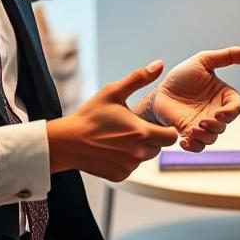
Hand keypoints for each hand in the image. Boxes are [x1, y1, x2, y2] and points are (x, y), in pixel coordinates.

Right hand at [46, 60, 177, 180]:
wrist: (67, 142)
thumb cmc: (90, 115)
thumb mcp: (113, 92)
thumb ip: (139, 78)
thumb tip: (160, 64)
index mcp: (142, 132)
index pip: (172, 137)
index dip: (167, 130)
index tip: (156, 124)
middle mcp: (138, 153)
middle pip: (159, 147)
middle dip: (152, 138)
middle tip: (131, 128)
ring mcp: (129, 166)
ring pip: (145, 157)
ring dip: (138, 149)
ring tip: (119, 137)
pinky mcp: (120, 176)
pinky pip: (131, 167)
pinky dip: (126, 159)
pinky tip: (111, 149)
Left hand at [137, 46, 239, 151]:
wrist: (159, 90)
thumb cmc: (182, 75)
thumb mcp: (204, 60)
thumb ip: (230, 55)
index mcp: (223, 96)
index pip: (237, 107)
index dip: (231, 112)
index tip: (220, 112)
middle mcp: (216, 112)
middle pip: (225, 125)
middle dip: (215, 126)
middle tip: (202, 122)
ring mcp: (203, 124)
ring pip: (212, 138)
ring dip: (204, 137)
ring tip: (191, 131)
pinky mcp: (189, 134)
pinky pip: (198, 146)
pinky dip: (194, 146)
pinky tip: (185, 140)